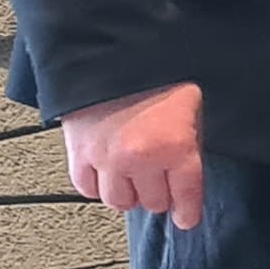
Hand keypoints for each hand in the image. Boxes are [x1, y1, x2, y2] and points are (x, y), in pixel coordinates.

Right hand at [62, 82, 205, 228]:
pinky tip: (107, 174)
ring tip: (133, 177)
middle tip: (160, 182)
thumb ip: (189, 142)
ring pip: (119, 201)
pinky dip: (98, 185)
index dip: (187, 211)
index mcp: (174, 147)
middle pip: (153, 202)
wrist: (112, 49)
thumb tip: (186, 172)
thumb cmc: (157, 73)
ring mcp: (106, 158)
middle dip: (160, 194)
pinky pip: (87, 188)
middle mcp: (139, 158)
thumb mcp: (191, 107)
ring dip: (129, 192)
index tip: (185, 219)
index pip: (185, 196)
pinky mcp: (78, 152)